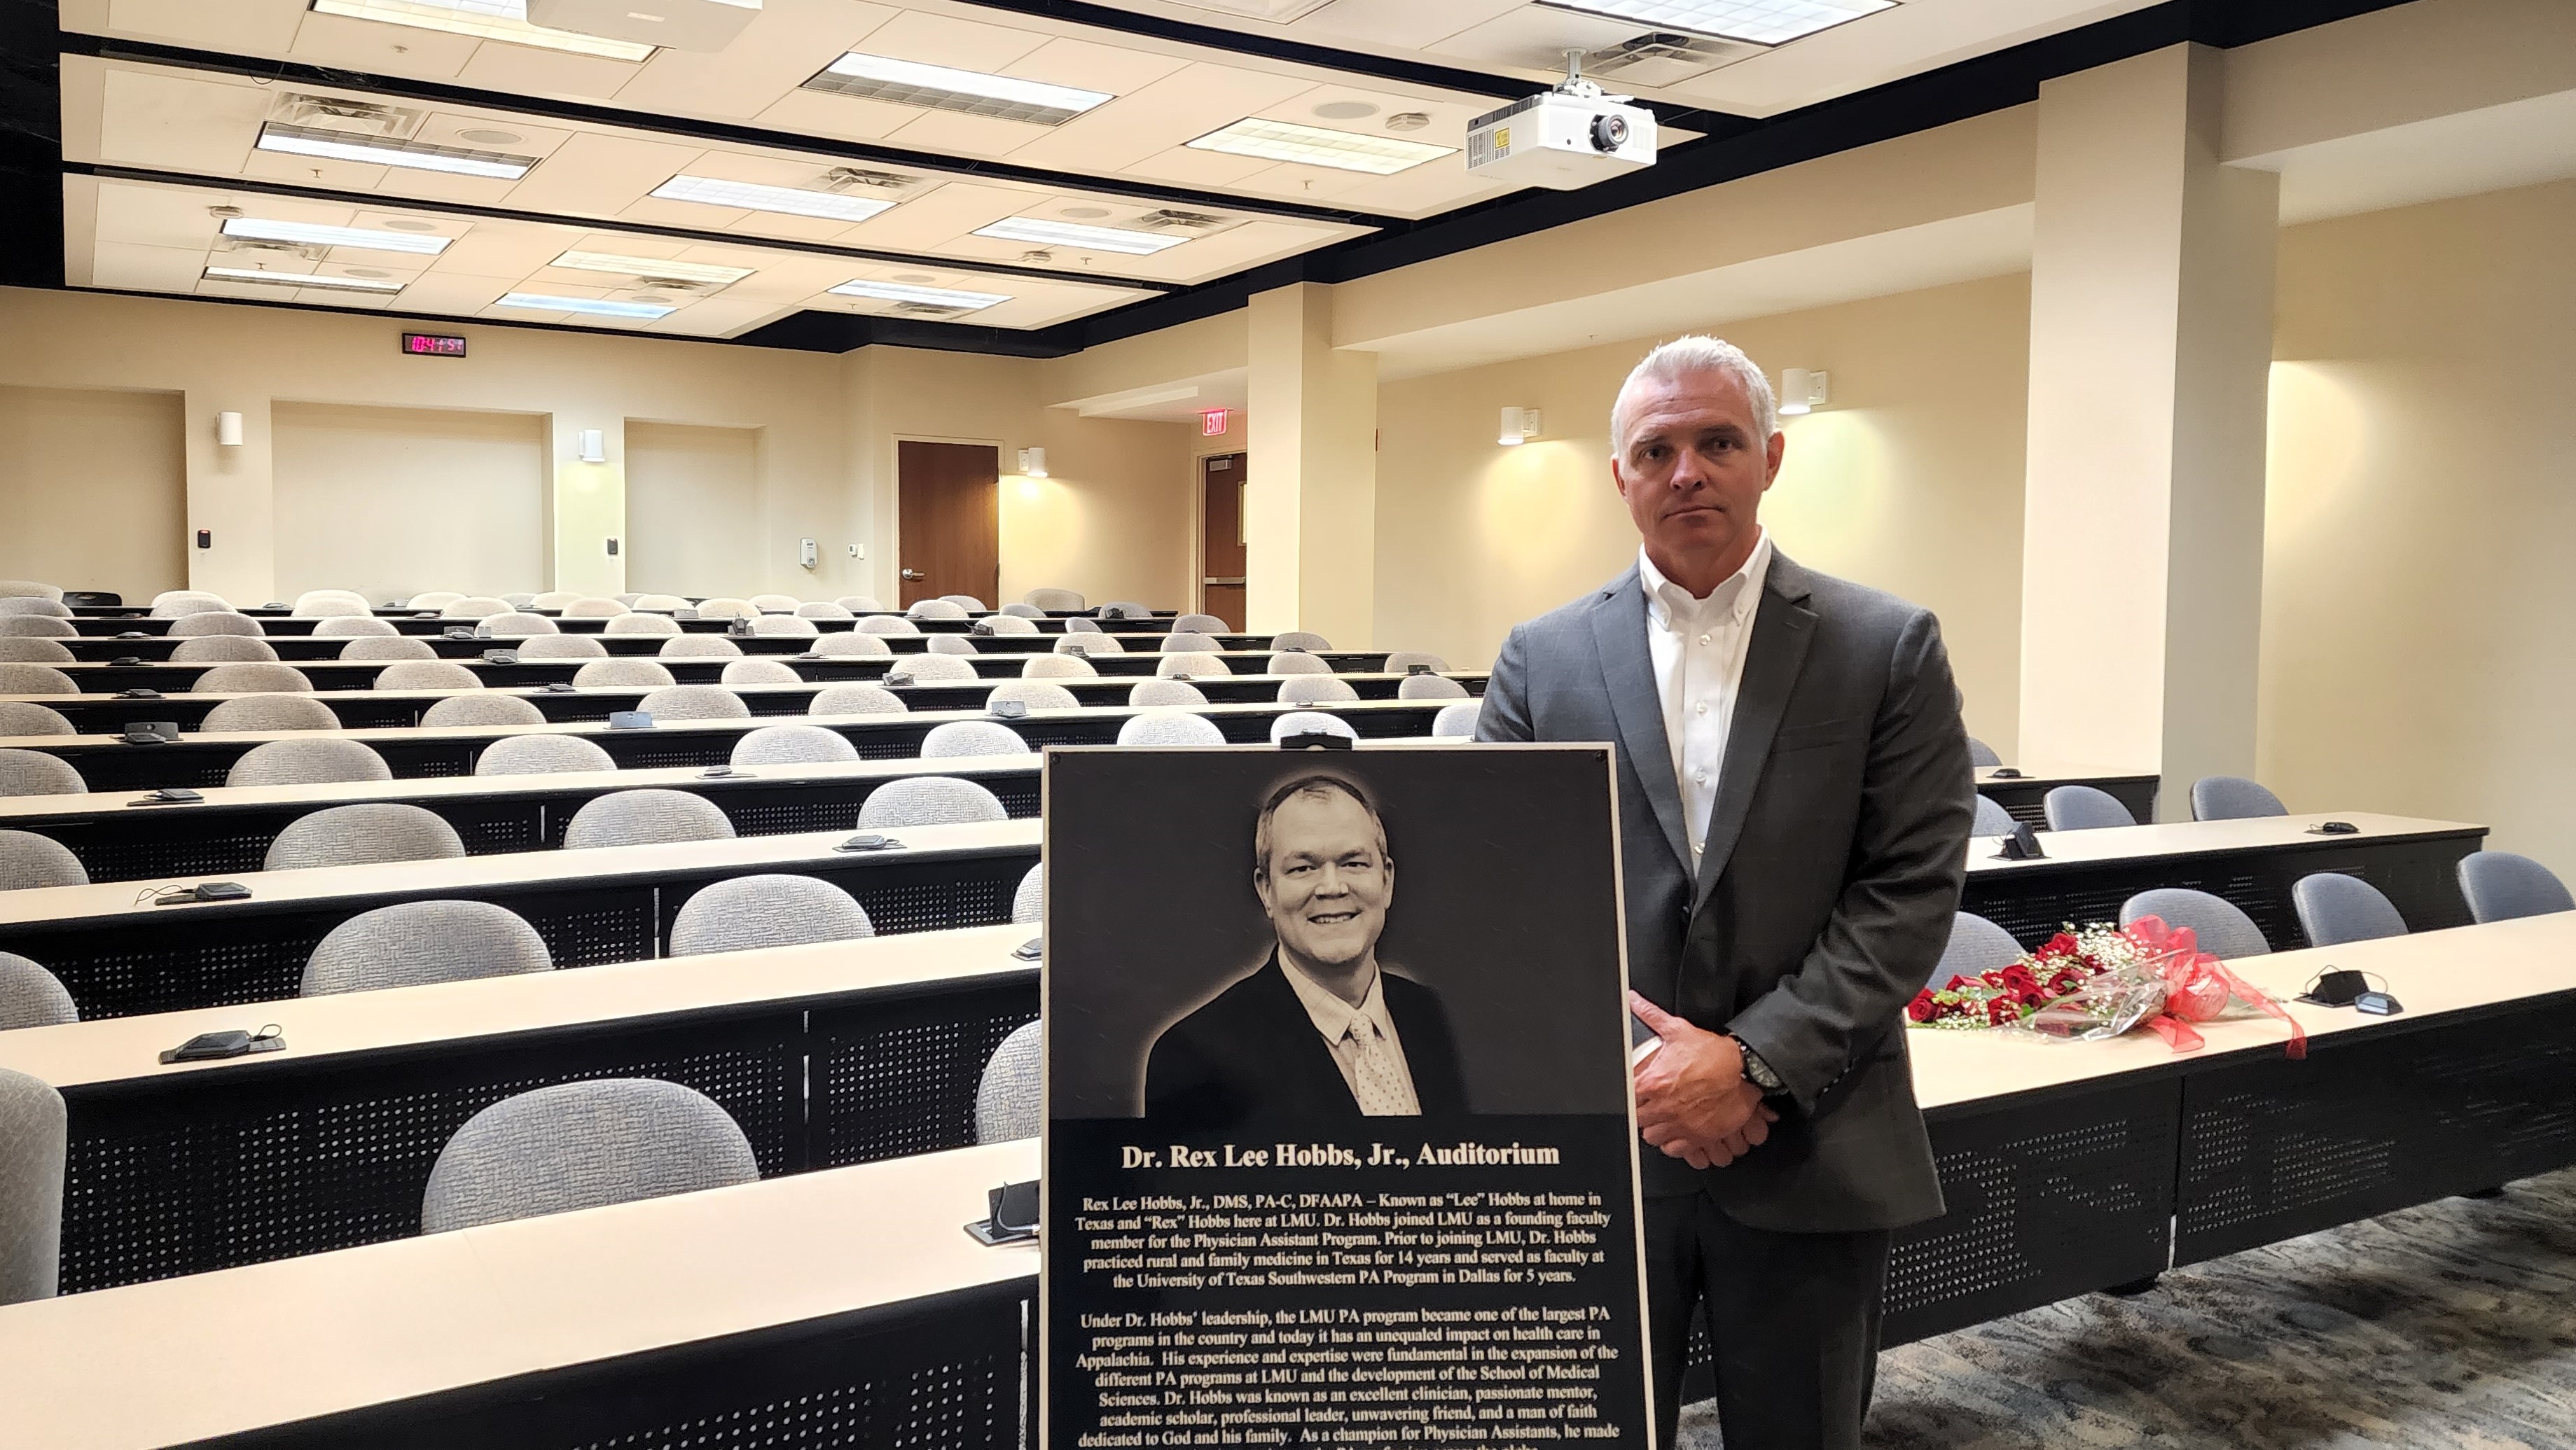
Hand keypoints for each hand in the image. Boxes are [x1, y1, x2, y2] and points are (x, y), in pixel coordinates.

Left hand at [1630, 993, 1778, 1167]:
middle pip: (1637, 1120)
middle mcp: (1664, 1106)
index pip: (1626, 1097)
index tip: (1636, 1092)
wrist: (1745, 1071)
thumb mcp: (1679, 1030)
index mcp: (1653, 1081)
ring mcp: (1680, 1124)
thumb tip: (1634, 1000)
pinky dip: (1672, 1143)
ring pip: (1652, 1137)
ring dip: (1655, 1128)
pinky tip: (1675, 1131)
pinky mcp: (1697, 1136)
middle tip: (1650, 1105)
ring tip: (1661, 1118)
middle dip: (1641, 1113)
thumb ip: (1651, 1015)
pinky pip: (1674, 1149)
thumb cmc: (1714, 1054)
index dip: (1629, 1095)